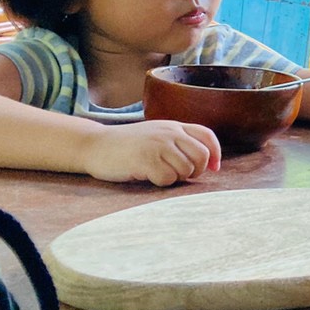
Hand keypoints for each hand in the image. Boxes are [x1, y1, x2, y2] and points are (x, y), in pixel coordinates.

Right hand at [84, 121, 221, 185]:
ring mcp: (157, 145)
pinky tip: (148, 177)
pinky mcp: (145, 160)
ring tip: (159, 174)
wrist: (94, 145)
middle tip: (181, 176)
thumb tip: (207, 161)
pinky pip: (168, 178)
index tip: (214, 168)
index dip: (215, 154)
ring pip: (186, 169)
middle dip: (196, 171)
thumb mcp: (156, 134)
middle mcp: (169, 133)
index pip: (207, 136)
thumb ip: (178, 141)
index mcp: (174, 126)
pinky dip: (161, 183)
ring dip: (176, 178)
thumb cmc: (127, 145)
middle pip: (201, 156)